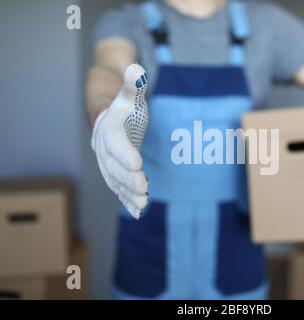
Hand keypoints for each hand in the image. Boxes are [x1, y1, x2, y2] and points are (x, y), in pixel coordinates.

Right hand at [91, 64, 148, 218]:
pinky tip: (138, 212)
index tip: (138, 164)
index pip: (115, 144)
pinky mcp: (116, 173)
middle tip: (144, 188)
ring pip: (116, 181)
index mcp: (108, 131)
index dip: (125, 154)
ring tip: (143, 204)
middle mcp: (105, 150)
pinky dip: (128, 200)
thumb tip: (136, 69)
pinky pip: (120, 189)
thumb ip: (133, 86)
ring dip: (128, 194)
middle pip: (114, 167)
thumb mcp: (129, 95)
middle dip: (128, 179)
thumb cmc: (123, 107)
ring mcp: (109, 164)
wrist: (108, 120)